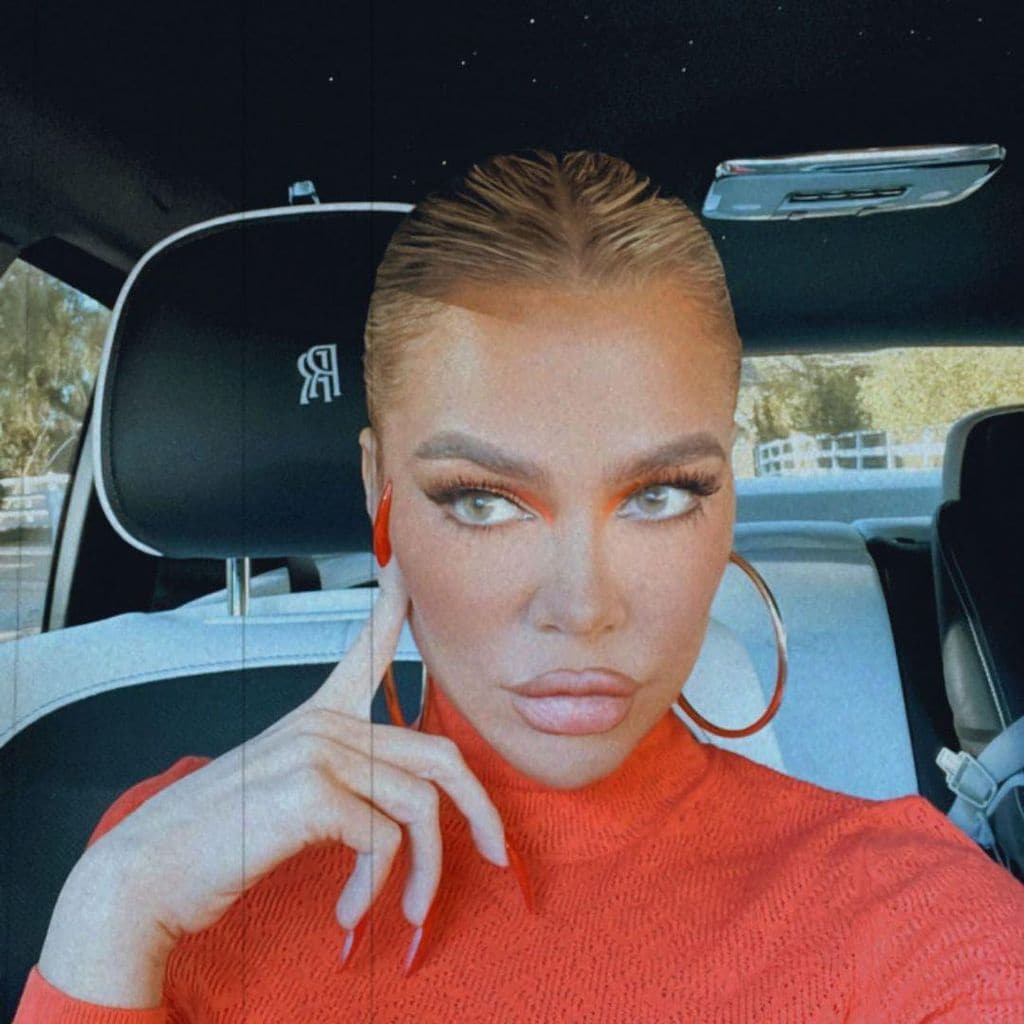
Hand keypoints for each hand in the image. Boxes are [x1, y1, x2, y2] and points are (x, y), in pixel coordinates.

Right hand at [89, 554, 508, 946]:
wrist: (149, 869)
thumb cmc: (217, 835)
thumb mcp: (286, 789)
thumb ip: (346, 782)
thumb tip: (407, 811)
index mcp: (318, 719)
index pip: (366, 651)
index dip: (394, 610)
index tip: (408, 570)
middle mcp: (324, 726)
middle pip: (438, 755)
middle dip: (480, 809)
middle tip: (495, 852)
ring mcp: (319, 752)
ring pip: (420, 806)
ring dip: (423, 873)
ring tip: (405, 910)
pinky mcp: (313, 790)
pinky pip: (384, 840)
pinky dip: (376, 886)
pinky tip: (349, 908)